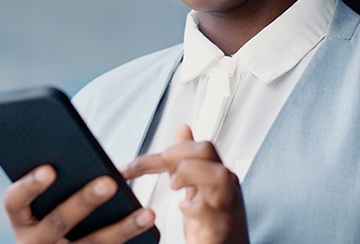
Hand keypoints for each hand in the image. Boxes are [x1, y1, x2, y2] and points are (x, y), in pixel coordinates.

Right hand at [4, 165, 155, 243]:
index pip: (15, 201)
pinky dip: (127, 237)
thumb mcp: (42, 204)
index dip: (30, 185)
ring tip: (145, 212)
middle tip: (108, 182)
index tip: (49, 169)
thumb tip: (85, 152)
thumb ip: (56, 180)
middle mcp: (34, 242)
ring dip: (121, 228)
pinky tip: (144, 224)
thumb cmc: (49, 216)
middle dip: (84, 201)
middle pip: (57, 222)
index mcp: (22, 218)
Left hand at [121, 125, 249, 243]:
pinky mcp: (221, 230)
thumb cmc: (212, 223)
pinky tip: (184, 208)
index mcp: (215, 175)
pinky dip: (197, 209)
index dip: (167, 150)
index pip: (197, 146)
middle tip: (164, 176)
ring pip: (219, 176)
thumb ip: (189, 160)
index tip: (134, 166)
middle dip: (178, 156)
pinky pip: (216, 215)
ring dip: (190, 174)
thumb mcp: (198, 187)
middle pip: (207, 150)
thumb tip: (183, 129)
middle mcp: (223, 186)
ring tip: (175, 186)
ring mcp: (225, 207)